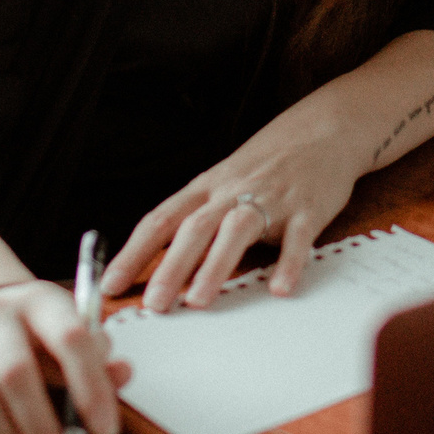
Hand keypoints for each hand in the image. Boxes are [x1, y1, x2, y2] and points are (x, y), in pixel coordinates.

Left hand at [101, 109, 365, 311]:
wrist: (323, 128)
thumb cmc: (267, 164)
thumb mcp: (224, 184)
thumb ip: (199, 221)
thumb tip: (162, 269)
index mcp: (207, 188)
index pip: (161, 220)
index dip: (133, 252)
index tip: (110, 284)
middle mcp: (233, 191)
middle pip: (195, 227)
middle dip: (171, 267)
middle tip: (155, 304)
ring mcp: (271, 198)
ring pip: (237, 229)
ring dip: (216, 266)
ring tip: (200, 301)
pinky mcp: (308, 208)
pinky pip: (297, 238)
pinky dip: (288, 263)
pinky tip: (279, 288)